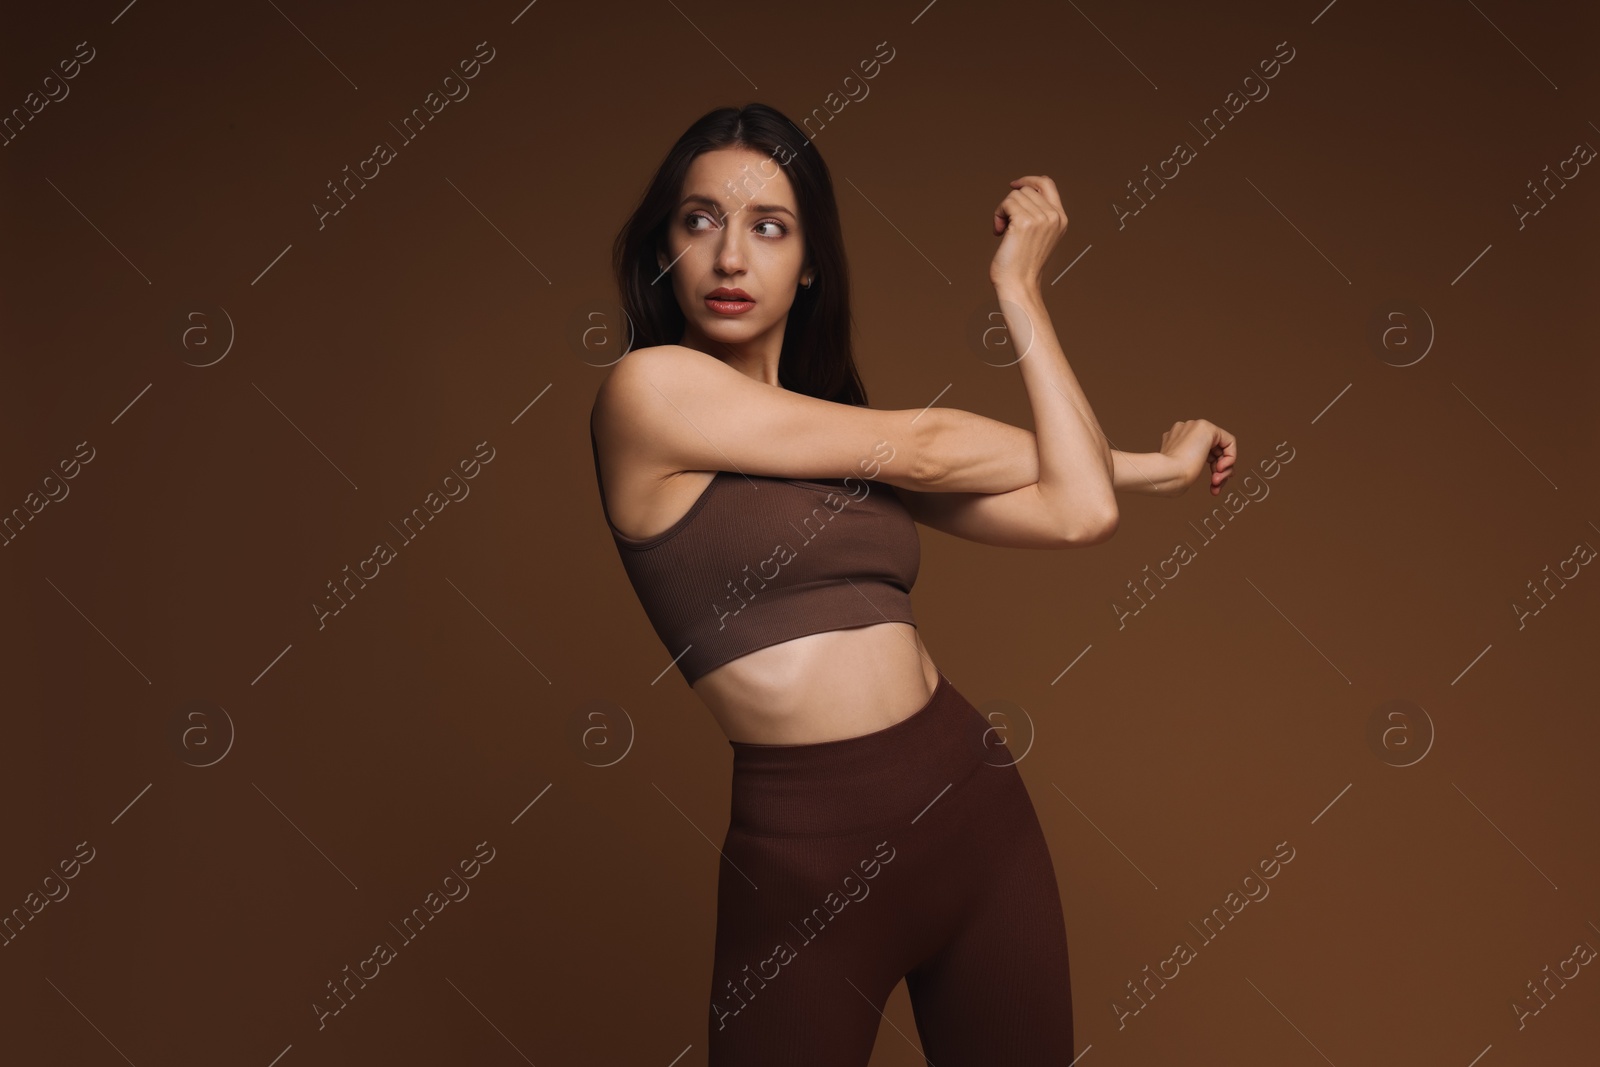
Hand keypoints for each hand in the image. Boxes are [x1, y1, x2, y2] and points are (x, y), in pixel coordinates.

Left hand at [989, 175, 1067, 293]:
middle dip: (1011, 204)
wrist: (1019, 285)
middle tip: (1005, 225)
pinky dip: (998, 215)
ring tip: (1002, 230)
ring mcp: (1041, 219)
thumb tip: (1020, 191)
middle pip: (1026, 190)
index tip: (1014, 185)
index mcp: (1061, 219)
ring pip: (1015, 196)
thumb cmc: (1023, 264)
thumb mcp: (1039, 235)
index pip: (1047, 184)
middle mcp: (1054, 217)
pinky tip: (998, 231)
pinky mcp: (1024, 222)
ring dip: (1003, 211)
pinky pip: (1006, 203)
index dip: (1029, 180)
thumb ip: (1038, 214)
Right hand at [1158, 419, 1236, 496]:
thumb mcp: (1183, 473)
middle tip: (1216, 484)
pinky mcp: (1206, 428)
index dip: (1213, 467)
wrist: (1166, 474)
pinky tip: (1221, 468)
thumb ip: (1195, 468)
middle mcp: (1184, 430)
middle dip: (1218, 470)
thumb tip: (1213, 473)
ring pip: (1221, 448)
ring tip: (1216, 481)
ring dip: (1223, 468)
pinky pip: (1229, 441)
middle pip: (1213, 450)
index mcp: (1175, 440)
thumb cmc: (1170, 479)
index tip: (1214, 482)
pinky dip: (1230, 457)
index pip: (1203, 451)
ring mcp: (1194, 427)